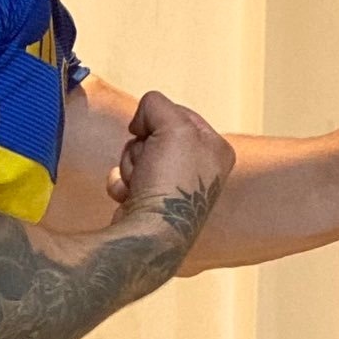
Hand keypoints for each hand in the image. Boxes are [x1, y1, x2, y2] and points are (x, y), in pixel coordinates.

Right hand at [106, 90, 234, 220]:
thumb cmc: (171, 186)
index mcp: (216, 149)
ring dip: (130, 165)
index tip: (155, 134)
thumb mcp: (173, 126)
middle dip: (141, 146)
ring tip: (140, 183)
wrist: (149, 234)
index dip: (158, 119)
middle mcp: (200, 169)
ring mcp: (175, 187)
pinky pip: (127, 177)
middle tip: (149, 163)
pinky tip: (130, 196)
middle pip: (154, 134)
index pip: (178, 112)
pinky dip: (122, 183)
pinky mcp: (151, 202)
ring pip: (137, 154)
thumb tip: (142, 119)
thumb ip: (156, 104)